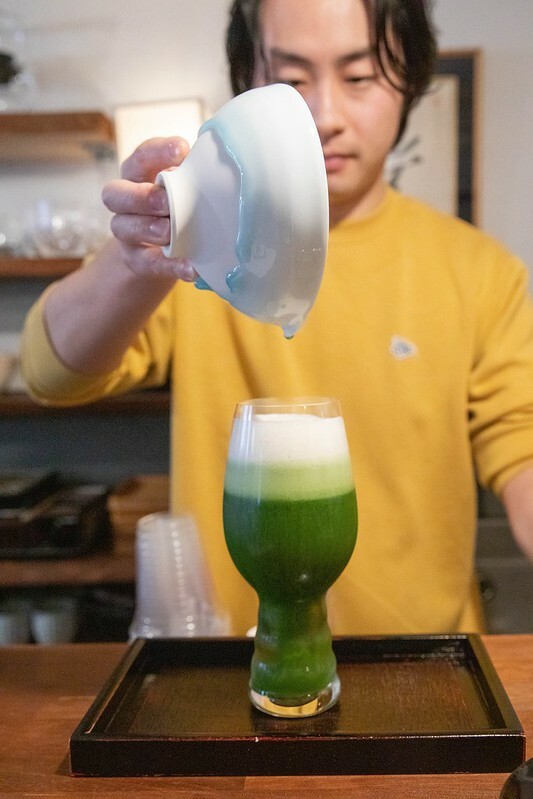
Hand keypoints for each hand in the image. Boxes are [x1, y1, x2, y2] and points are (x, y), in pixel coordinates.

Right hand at [102, 136, 197, 280]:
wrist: (161, 250)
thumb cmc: (178, 206)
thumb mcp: (184, 188)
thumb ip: (193, 178)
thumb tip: (220, 169)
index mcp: (138, 174)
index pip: (141, 157)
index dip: (157, 152)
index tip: (182, 150)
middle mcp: (124, 200)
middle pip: (115, 193)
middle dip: (141, 196)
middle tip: (166, 201)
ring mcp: (126, 231)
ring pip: (123, 227)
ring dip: (148, 228)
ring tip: (170, 232)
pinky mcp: (136, 260)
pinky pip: (148, 263)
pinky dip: (169, 266)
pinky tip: (190, 268)